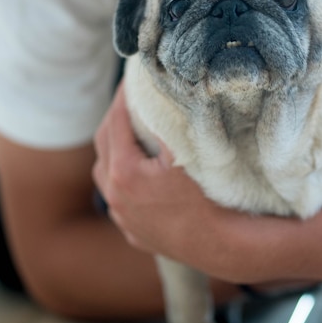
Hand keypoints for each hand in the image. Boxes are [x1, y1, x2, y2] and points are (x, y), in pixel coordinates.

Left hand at [92, 84, 231, 265]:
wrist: (218, 242)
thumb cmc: (205, 196)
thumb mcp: (184, 152)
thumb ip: (164, 121)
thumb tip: (155, 92)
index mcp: (123, 171)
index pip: (115, 121)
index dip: (122, 97)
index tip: (129, 80)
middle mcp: (114, 194)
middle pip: (104, 143)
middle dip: (115, 117)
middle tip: (128, 98)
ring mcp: (121, 215)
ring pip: (103, 172)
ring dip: (112, 148)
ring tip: (128, 131)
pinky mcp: (132, 230)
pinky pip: (116, 196)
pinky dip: (120, 177)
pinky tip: (136, 171)